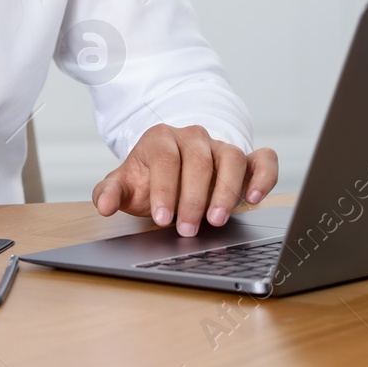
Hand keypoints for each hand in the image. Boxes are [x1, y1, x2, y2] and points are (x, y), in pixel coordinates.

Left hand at [92, 124, 277, 236]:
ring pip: (232, 158)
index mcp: (161, 139)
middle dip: (193, 198)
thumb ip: (111, 193)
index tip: (162, 219)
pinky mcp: (247, 158)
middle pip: (198, 160)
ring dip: (226, 189)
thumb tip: (104, 205)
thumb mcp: (127, 186)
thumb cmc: (150, 180)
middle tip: (188, 229)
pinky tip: (253, 198)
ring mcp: (221, 146)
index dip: (165, 189)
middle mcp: (194, 137)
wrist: (172, 170)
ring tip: (217, 219)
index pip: (165, 159)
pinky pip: (263, 159)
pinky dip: (263, 176)